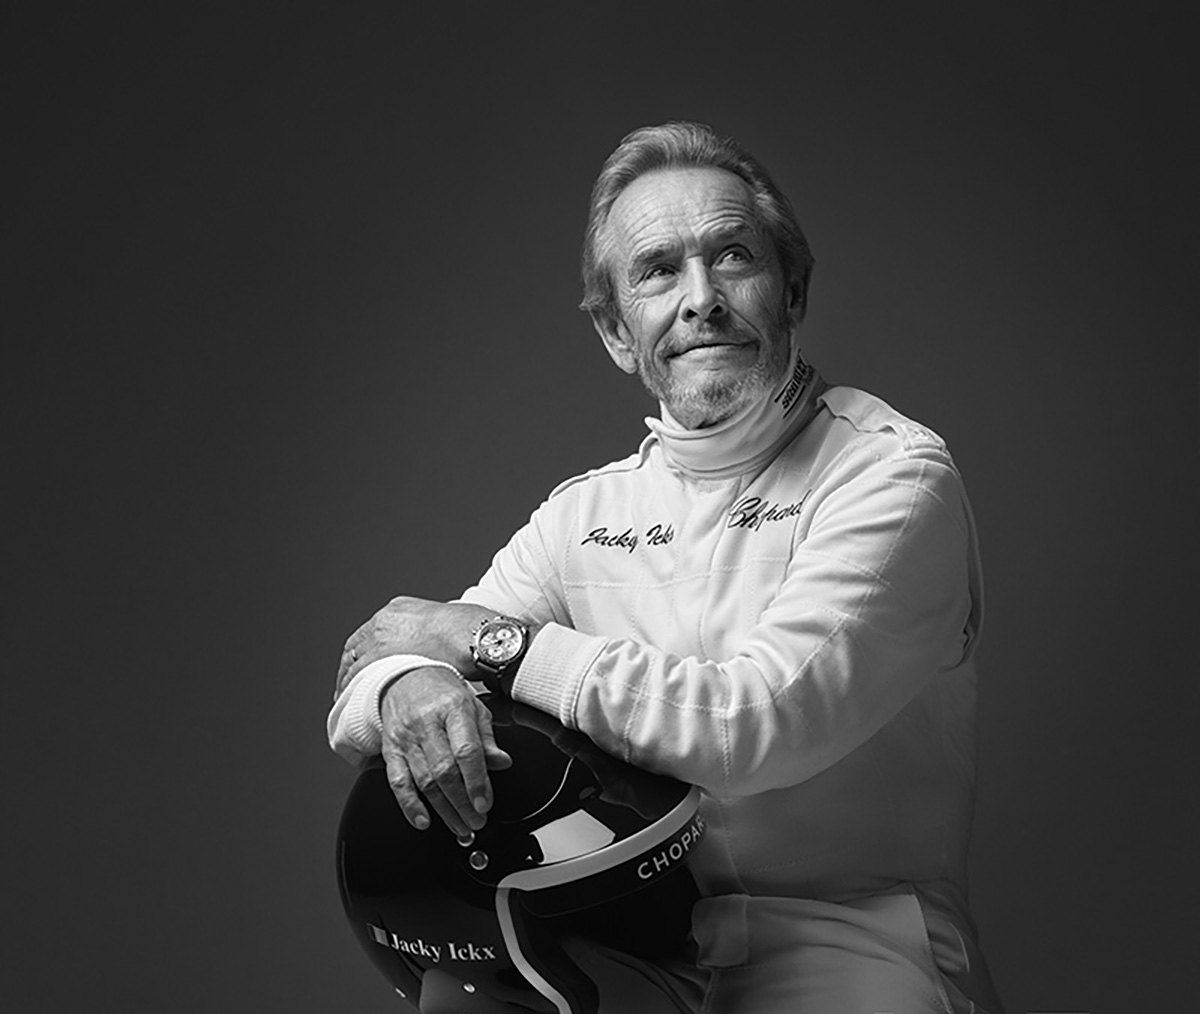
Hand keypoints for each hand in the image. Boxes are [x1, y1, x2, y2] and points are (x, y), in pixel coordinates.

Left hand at [337, 597, 492, 694]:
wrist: (473, 637)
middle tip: (348, 684)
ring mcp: (381, 636)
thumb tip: (433, 650)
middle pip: (356, 645)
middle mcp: (385, 619)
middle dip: (350, 666)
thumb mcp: (444, 625)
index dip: (364, 652)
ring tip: (348, 698)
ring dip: (348, 679)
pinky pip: (357, 673)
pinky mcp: (381, 655)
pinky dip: (351, 687)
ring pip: (352, 660)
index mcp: (399, 609)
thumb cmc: (469, 633)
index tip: (362, 666)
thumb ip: (429, 636)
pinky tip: (354, 700)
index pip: (371, 632)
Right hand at [380, 665, 511, 835]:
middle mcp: (426, 723)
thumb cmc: (443, 694)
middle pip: (444, 771)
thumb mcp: (474, 707)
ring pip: (424, 781)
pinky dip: (409, 805)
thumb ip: (487, 738)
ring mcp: (406, 738)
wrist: (405, 679)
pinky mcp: (390, 750)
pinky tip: (423, 820)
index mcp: (453, 709)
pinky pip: (398, 781)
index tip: (485, 803)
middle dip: (462, 802)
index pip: (466, 750)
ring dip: (443, 810)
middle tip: (476, 822)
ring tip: (460, 827)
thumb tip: (502, 762)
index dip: (477, 781)